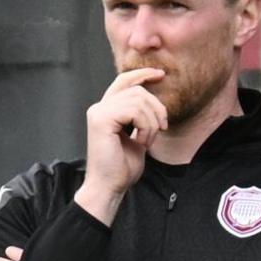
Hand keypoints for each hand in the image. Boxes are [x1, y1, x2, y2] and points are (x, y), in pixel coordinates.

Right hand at [74, 68, 167, 225]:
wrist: (110, 185)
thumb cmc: (123, 166)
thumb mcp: (137, 136)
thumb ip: (141, 117)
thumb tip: (155, 103)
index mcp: (107, 109)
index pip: (124, 81)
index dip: (143, 74)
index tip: (161, 75)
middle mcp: (100, 107)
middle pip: (137, 90)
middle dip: (157, 108)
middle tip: (161, 129)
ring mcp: (99, 112)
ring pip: (139, 100)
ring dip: (152, 122)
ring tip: (147, 140)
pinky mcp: (101, 120)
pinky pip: (135, 111)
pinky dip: (145, 127)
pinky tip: (141, 142)